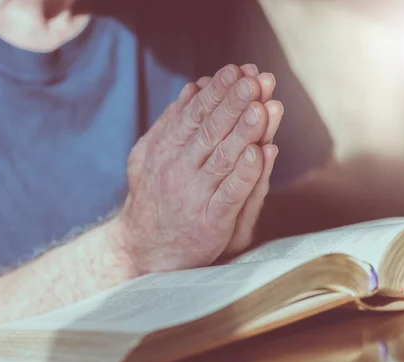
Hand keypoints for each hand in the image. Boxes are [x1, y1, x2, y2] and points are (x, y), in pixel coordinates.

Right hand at [117, 64, 282, 273]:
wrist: (140, 249)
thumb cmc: (153, 197)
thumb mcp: (151, 155)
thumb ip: (172, 123)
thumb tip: (193, 87)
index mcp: (164, 148)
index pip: (195, 113)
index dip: (219, 91)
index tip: (239, 70)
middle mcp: (178, 168)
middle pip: (211, 130)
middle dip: (234, 103)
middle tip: (255, 80)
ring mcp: (194, 195)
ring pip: (223, 158)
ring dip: (244, 131)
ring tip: (263, 107)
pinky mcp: (211, 221)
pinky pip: (231, 194)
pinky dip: (245, 173)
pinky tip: (260, 153)